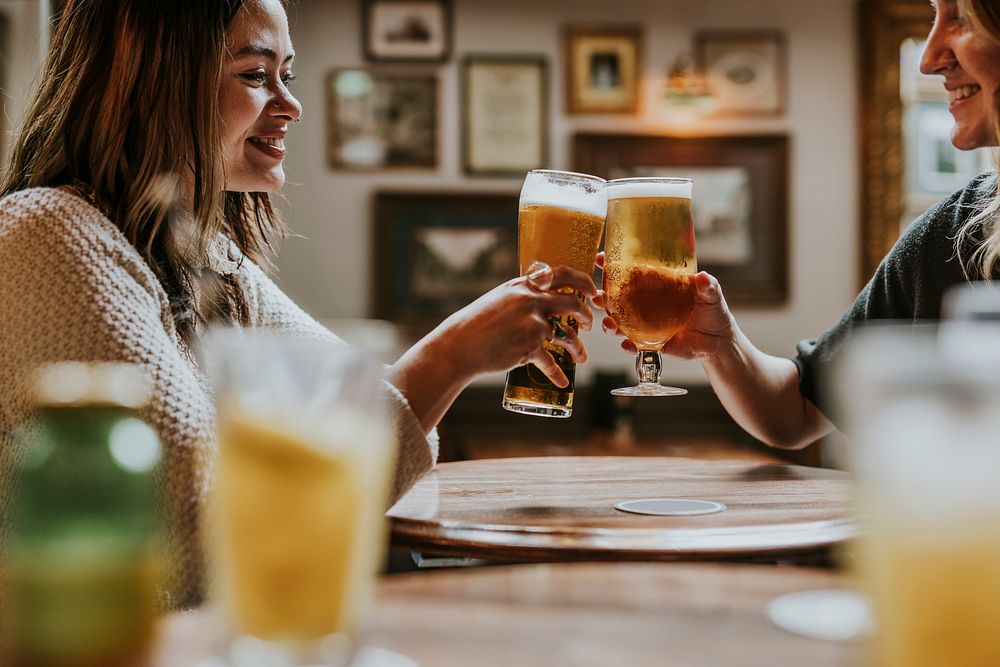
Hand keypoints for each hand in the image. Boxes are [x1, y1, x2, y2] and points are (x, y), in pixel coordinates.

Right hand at [438, 262, 595, 386]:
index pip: (564, 274)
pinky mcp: (529, 348)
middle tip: (588, 324)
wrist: (460, 344)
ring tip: (580, 357)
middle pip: (573, 304)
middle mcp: (532, 302)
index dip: (584, 281)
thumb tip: (543, 295)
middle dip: (586, 316)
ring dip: (578, 349)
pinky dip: (558, 375)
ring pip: (568, 336)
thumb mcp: (501, 298)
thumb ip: (523, 295)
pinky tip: (562, 382)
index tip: (592, 291)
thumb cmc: (478, 322)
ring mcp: (532, 324)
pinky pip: (551, 363)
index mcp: (526, 286)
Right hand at [593, 252, 733, 360]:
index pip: (630, 273)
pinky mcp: (650, 344)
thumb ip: (708, 286)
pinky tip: (626, 344)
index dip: (612, 265)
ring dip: (609, 323)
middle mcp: (645, 305)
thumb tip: (702, 278)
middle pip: (616, 299)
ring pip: (619, 323)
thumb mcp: (711, 295)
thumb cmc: (712, 312)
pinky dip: (627, 346)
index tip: (600, 259)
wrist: (718, 342)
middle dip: (601, 297)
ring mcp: (645, 325)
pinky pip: (633, 345)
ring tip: (609, 323)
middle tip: (596, 296)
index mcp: (656, 287)